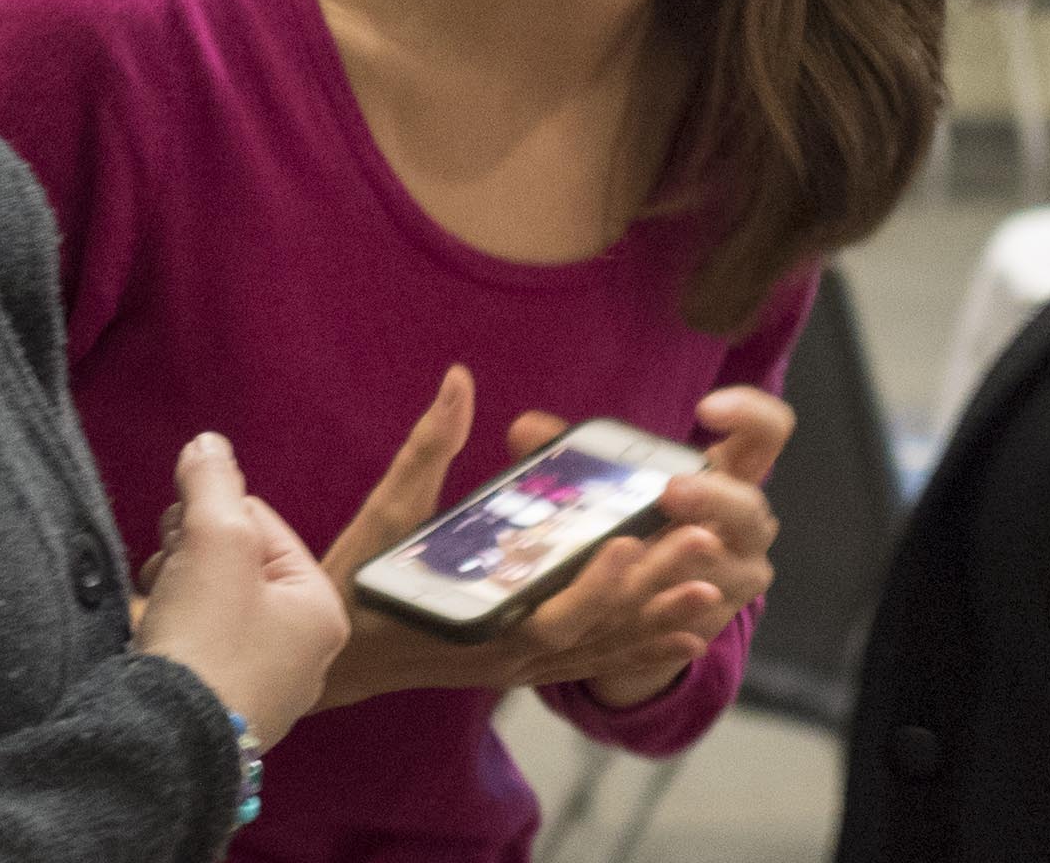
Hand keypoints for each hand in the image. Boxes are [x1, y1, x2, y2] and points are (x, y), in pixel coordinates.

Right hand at [133, 432, 347, 746]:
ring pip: (207, 604)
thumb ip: (212, 482)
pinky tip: (150, 640)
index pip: (259, 521)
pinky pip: (193, 648)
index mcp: (319, 609)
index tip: (180, 537)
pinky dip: (169, 635)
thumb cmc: (205, 640)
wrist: (161, 743)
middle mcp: (301, 652)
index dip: (209, 517)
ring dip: (172, 593)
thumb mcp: (213, 540)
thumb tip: (209, 444)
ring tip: (155, 612)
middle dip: (188, 558)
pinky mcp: (219, 712)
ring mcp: (261, 688)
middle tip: (167, 576)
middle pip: (234, 564)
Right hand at [298, 371, 783, 713]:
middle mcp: (506, 655)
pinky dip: (641, 651)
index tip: (629, 542)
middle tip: (701, 542)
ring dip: (656, 620)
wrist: (338, 661)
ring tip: (710, 589)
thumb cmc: (354, 587)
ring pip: (602, 649)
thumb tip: (458, 380)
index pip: (548, 614)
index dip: (595, 586)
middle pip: (594, 630)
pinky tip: (686, 636)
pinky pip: (594, 664)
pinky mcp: (524, 670)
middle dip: (649, 589)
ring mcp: (519, 668)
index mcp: (474, 622)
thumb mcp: (385, 515)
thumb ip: (428, 448)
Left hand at [579, 385, 789, 706]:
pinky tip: (640, 602)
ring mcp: (739, 576)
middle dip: (713, 498)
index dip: (749, 413)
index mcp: (734, 474)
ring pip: (725, 569)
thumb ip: (577, 454)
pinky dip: (668, 609)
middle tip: (670, 490)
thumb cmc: (638, 518)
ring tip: (645, 553)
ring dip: (686, 563)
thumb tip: (526, 429)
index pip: (768, 431)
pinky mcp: (715, 620)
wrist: (650, 598)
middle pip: (750, 506)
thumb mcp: (615, 482)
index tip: (705, 408)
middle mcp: (748, 525)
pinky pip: (697, 615)